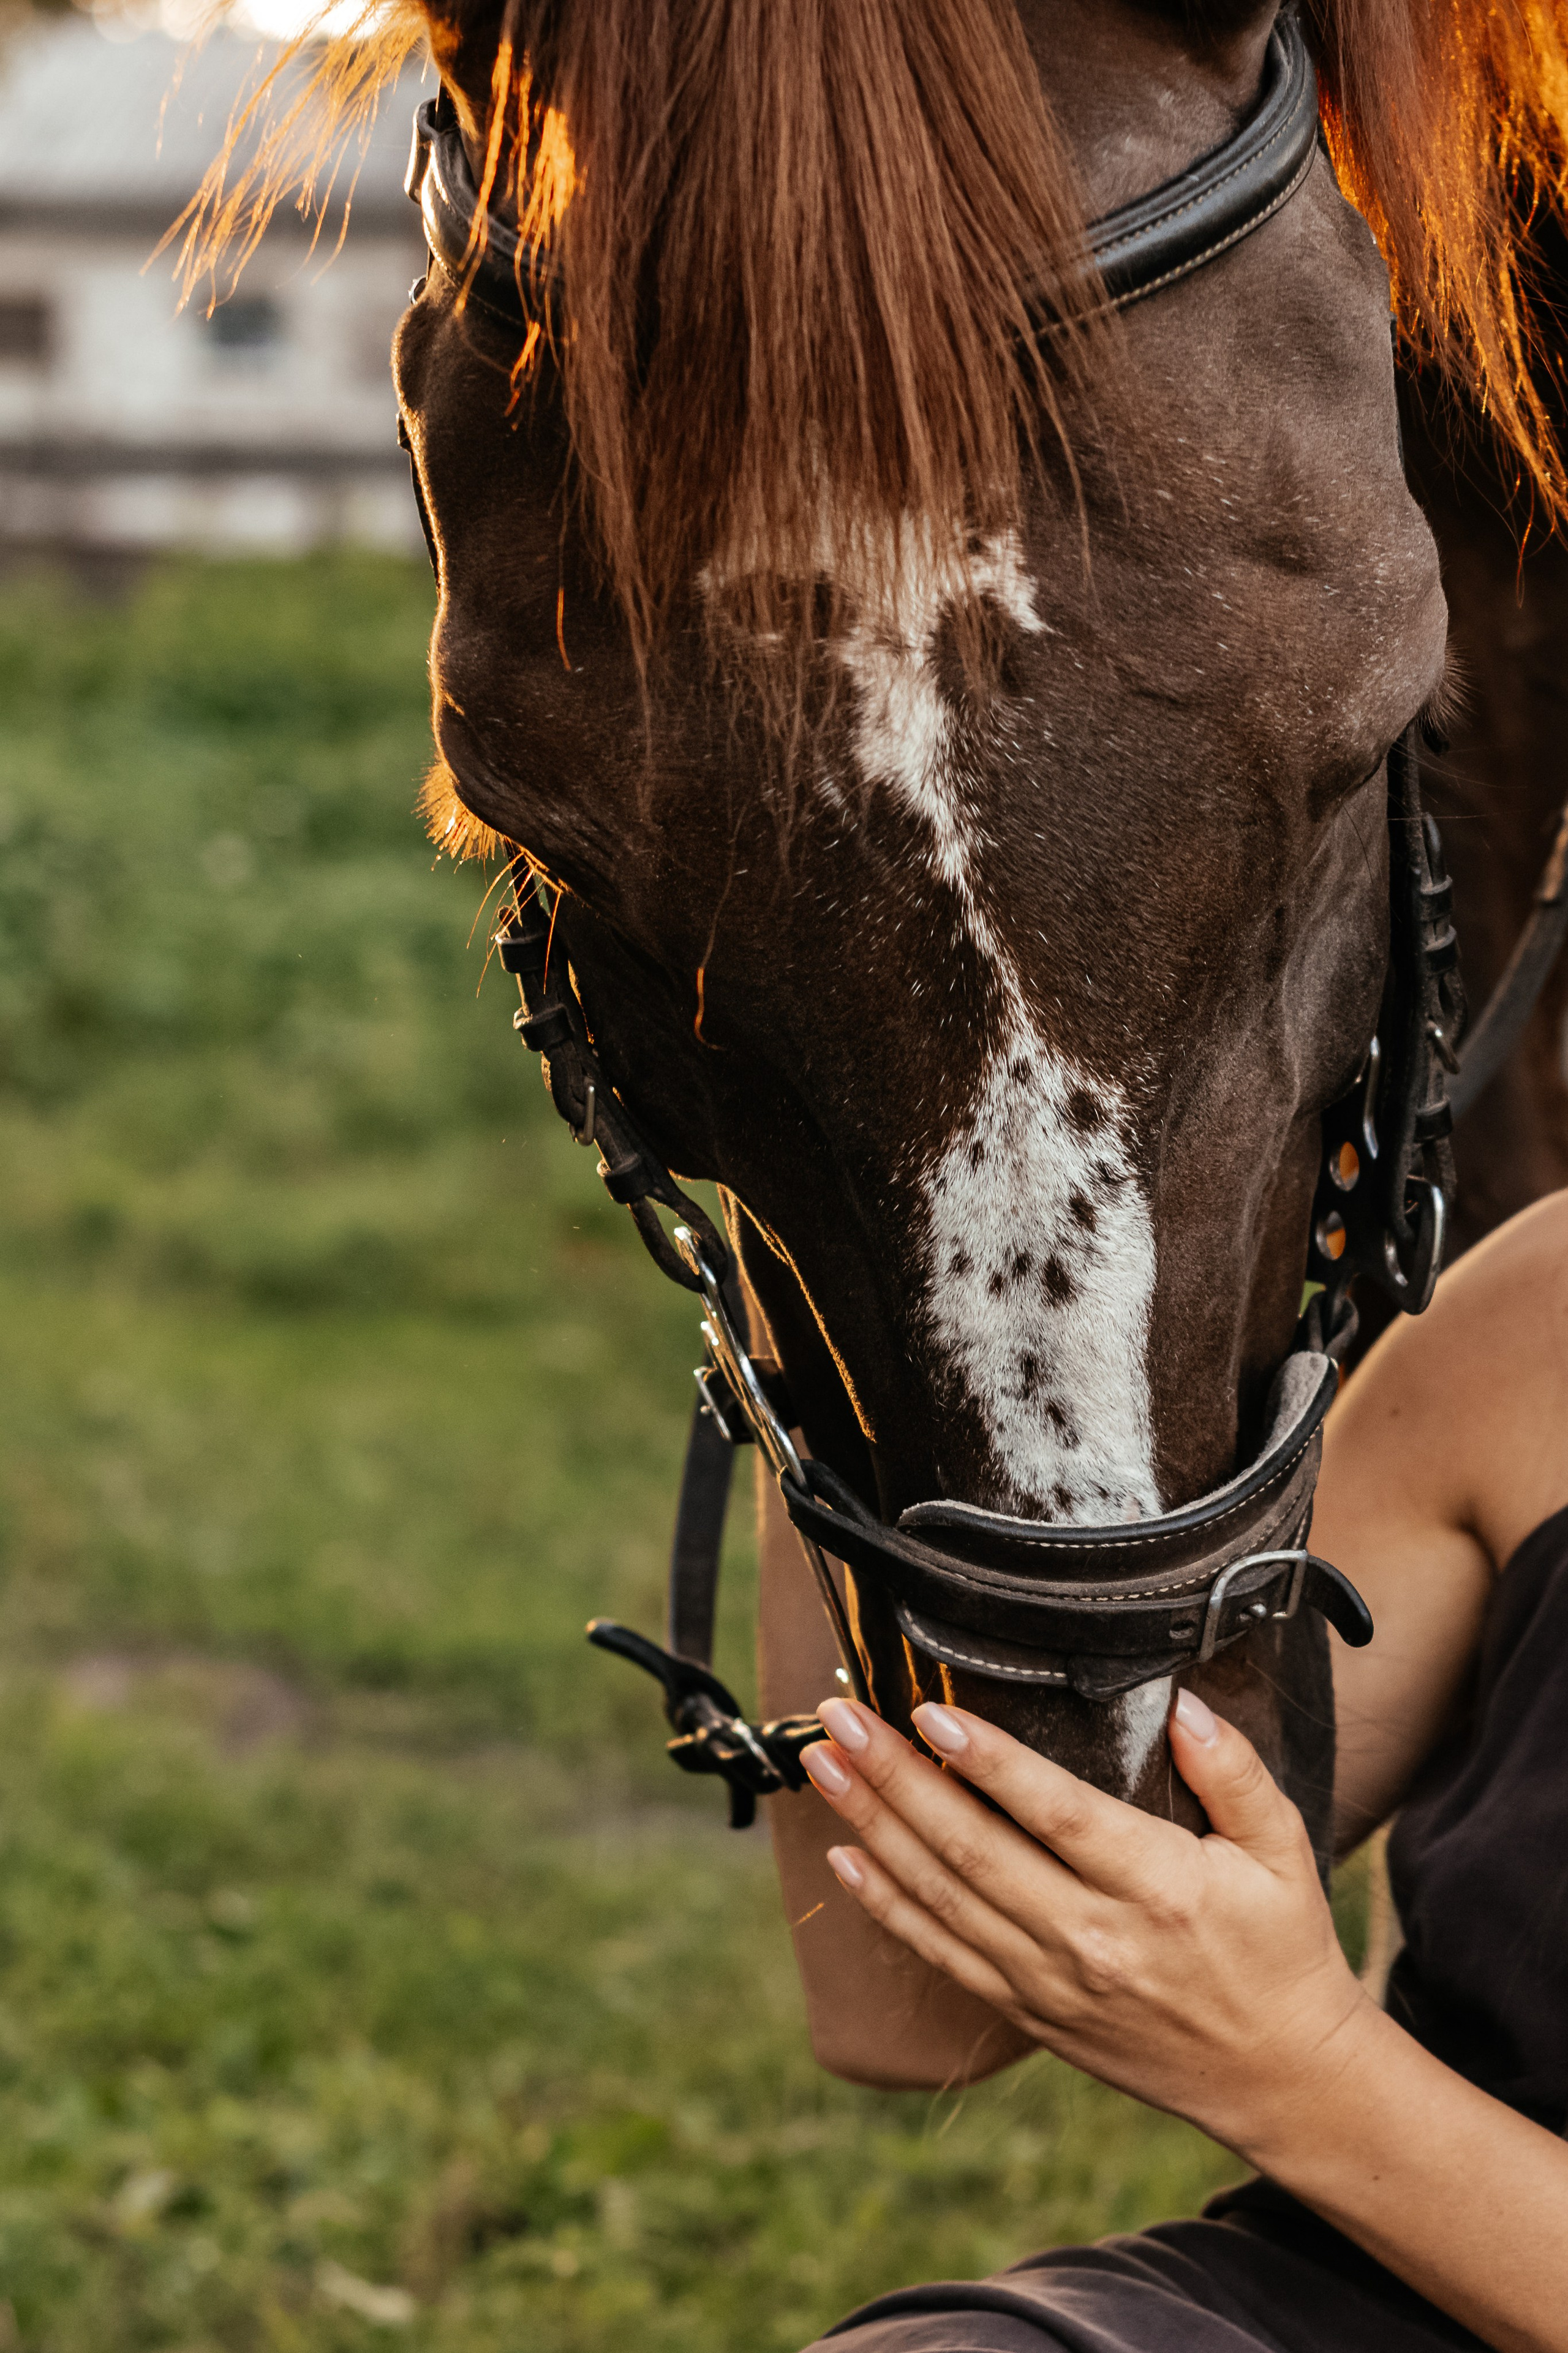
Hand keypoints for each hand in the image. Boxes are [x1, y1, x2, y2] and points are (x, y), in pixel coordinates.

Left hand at [801, 1690, 1374, 2159]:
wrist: (1279, 2077)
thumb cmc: (1281, 1950)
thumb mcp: (1282, 1849)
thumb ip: (1233, 1770)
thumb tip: (1185, 1707)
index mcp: (1155, 1886)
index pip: (1053, 1812)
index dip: (986, 1760)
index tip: (929, 1711)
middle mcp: (1092, 1938)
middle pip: (972, 1848)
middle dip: (895, 1777)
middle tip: (840, 1718)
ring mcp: (1052, 1983)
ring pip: (942, 1896)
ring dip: (873, 1826)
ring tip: (824, 1766)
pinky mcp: (1031, 2014)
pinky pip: (943, 1955)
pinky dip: (888, 1907)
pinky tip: (845, 1859)